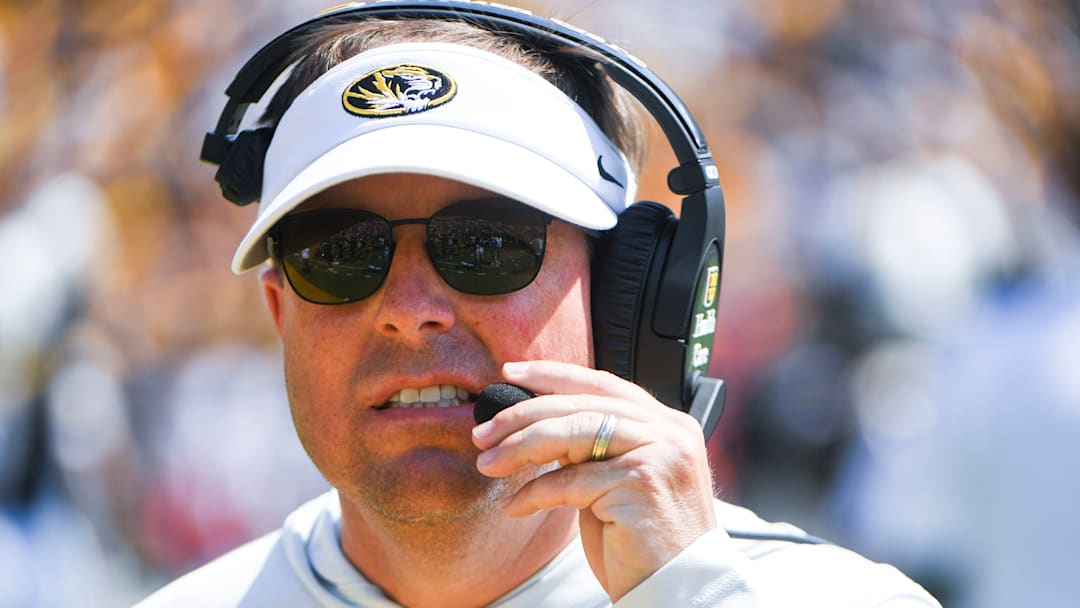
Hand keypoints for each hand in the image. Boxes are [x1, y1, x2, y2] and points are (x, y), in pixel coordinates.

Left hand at [471, 360, 716, 600]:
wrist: (678, 590)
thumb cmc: (642, 542)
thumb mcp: (616, 480)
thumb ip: (592, 447)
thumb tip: (534, 423)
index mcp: (666, 423)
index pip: (602, 384)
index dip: (553, 376)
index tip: (511, 374)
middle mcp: (668, 431)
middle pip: (581, 405)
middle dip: (523, 415)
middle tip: (483, 432)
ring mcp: (659, 453)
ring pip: (573, 433)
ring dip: (521, 447)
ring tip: (488, 463)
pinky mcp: (641, 482)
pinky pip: (571, 481)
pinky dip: (535, 493)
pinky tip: (515, 505)